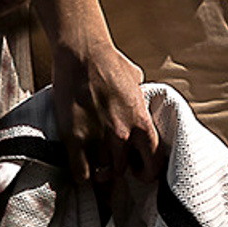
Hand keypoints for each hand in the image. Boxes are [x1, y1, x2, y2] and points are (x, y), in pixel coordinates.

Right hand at [50, 22, 157, 189]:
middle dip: (117, 168)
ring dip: (99, 171)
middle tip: (111, 163)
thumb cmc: (107, 61)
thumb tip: (141, 103)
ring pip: (102, 174)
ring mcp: (97, 138)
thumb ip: (139, 99)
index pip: (154, 161)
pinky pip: (81, 173)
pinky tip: (81, 168)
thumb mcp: (135, 80)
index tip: (139, 171)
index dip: (147, 171)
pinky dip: (82, 175)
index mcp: (140, 120)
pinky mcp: (74, 139)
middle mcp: (121, 134)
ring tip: (95, 164)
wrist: (81, 52)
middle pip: (122, 171)